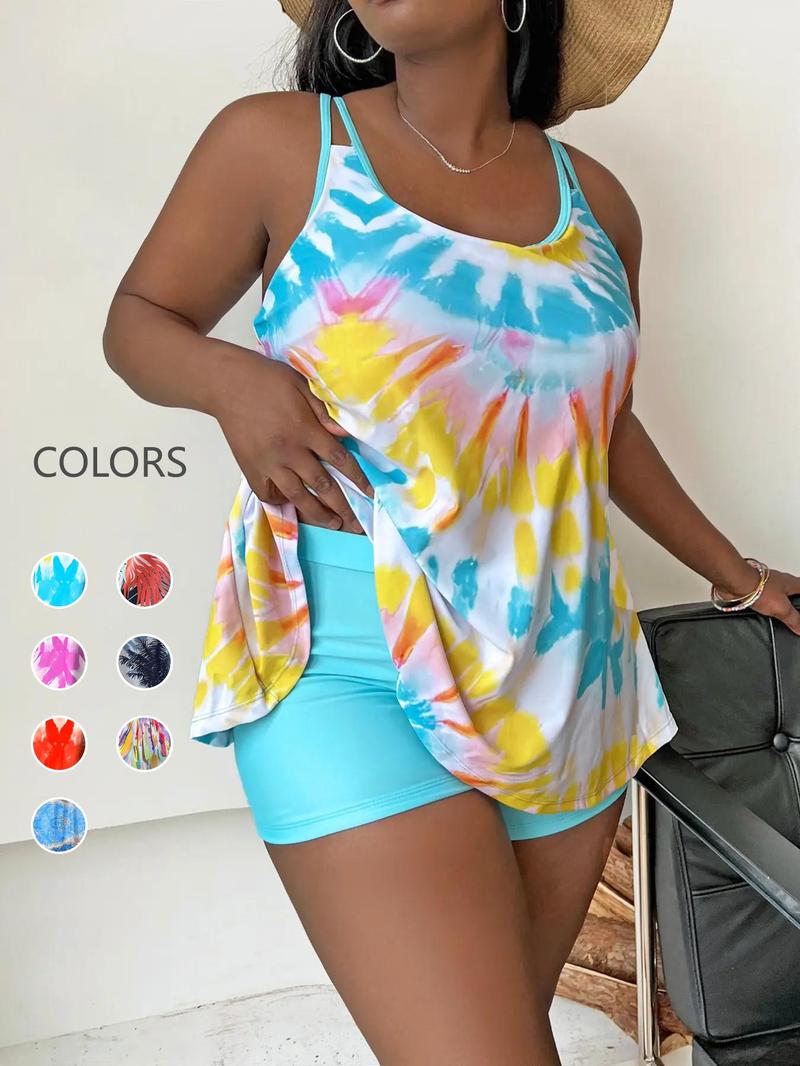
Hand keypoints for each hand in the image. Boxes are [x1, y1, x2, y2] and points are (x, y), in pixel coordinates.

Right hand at [214, 353, 373, 531]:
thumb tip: (345, 435)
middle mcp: (289, 451)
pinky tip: (293, 506)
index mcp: (305, 430)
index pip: (339, 460)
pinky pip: (268, 493)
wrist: (226, 384)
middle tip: (355, 524)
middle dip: (342, 507)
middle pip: (322, 485)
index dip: (357, 478)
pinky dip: (281, 502)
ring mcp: (268, 463)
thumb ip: (324, 412)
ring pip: (297, 496)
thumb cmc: (266, 379)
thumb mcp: (302, 386)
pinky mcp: (250, 468)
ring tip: (332, 524)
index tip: (369, 493)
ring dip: (317, 513)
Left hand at [717, 568, 799, 635]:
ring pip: (775, 595)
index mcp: (791, 583)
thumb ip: (793, 619)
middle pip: (790, 591)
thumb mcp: (782, 608)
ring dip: (777, 604)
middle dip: (792, 601)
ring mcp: (765, 586)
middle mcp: (779, 582)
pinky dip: (763, 606)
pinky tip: (763, 613)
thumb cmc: (760, 588)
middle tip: (795, 611)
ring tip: (780, 615)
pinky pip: (761, 599)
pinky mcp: (753, 590)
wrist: (737, 584)